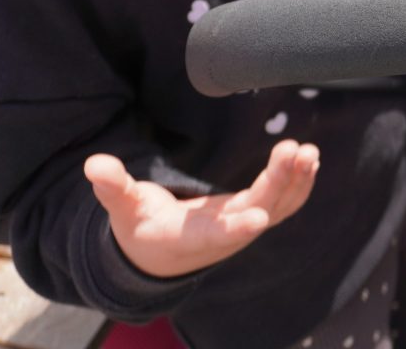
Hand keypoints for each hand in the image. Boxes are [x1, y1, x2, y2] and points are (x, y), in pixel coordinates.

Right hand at [86, 140, 319, 279]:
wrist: (160, 255)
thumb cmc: (140, 229)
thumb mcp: (122, 209)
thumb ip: (113, 186)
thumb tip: (94, 164)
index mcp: (188, 237)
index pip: (214, 235)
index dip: (236, 229)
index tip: (258, 217)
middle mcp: (222, 237)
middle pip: (257, 210)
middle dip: (277, 183)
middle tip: (292, 150)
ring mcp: (241, 226)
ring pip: (278, 208)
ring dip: (295, 181)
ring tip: (308, 152)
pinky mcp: (253, 214)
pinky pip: (283, 203)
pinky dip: (299, 183)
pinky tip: (310, 159)